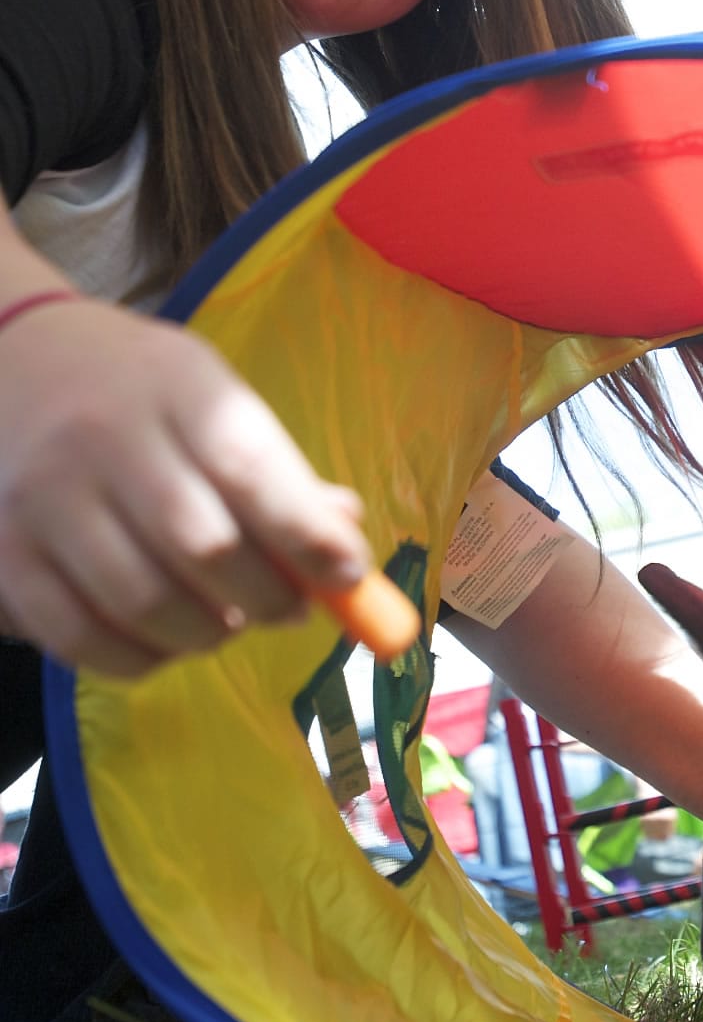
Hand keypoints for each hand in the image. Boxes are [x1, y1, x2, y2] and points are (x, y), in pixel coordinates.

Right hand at [0, 298, 371, 676]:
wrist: (9, 363)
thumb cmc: (138, 392)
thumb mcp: (208, 398)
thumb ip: (274, 472)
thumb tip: (343, 548)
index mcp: (173, 387)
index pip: (249, 468)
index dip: (308, 536)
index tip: (350, 576)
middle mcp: (101, 438)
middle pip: (204, 547)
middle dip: (267, 598)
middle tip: (290, 610)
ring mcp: (43, 499)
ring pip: (145, 604)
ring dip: (208, 634)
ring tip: (227, 623)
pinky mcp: (5, 554)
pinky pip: (81, 637)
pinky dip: (140, 659)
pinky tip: (165, 642)